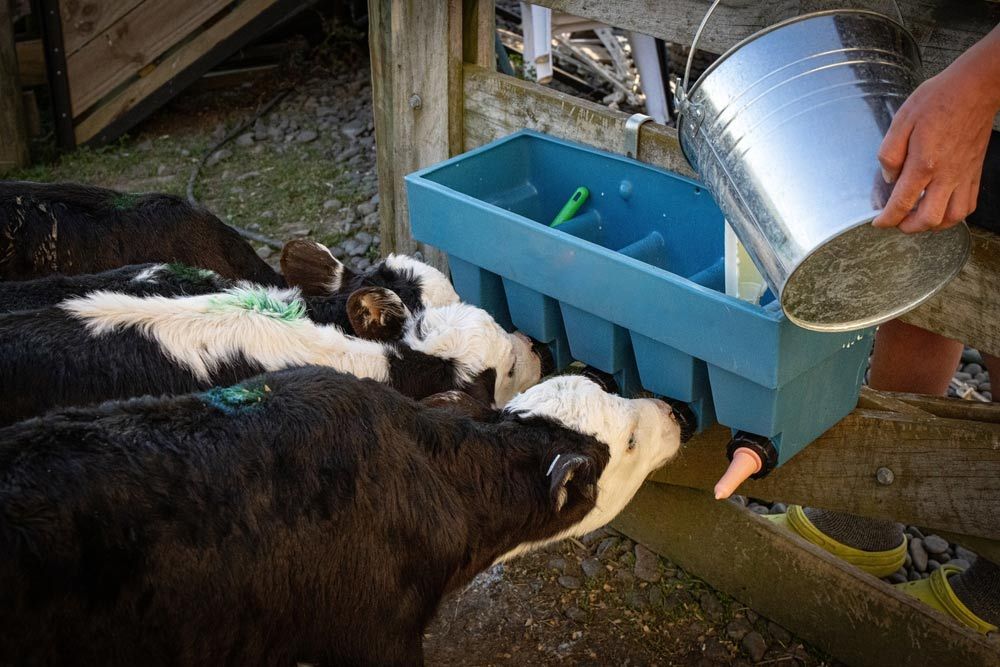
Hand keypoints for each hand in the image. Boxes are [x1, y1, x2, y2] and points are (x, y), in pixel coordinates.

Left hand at [873, 29, 999, 232]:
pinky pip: (969, 203)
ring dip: (933, 225)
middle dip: (909, 227)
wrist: (976, 87)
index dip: (887, 219)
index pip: (902, 203)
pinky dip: (954, 214)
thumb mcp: (901, 121)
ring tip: (918, 218)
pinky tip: (942, 207)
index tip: (878, 222)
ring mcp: (964, 174)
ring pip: (953, 217)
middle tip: (897, 221)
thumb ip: (890, 153)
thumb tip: (889, 177)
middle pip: (929, 218)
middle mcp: (946, 174)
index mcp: (924, 163)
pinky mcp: (975, 170)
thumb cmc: (938, 99)